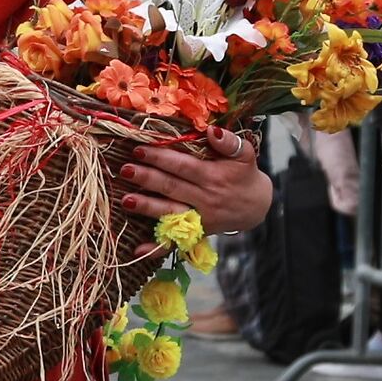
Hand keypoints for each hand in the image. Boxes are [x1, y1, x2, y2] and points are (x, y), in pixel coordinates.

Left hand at [120, 126, 272, 234]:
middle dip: (147, 178)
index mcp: (214, 177)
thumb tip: (211, 130)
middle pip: (172, 188)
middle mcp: (205, 199)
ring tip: (126, 200)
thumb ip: (230, 142)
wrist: (256, 206)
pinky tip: (138, 250)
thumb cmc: (244, 175)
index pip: (183, 166)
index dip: (162, 158)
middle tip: (125, 170)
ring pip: (170, 212)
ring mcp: (200, 218)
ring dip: (147, 207)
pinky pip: (175, 242)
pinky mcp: (196, 232)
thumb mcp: (245, 154)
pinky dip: (157, 247)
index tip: (140, 149)